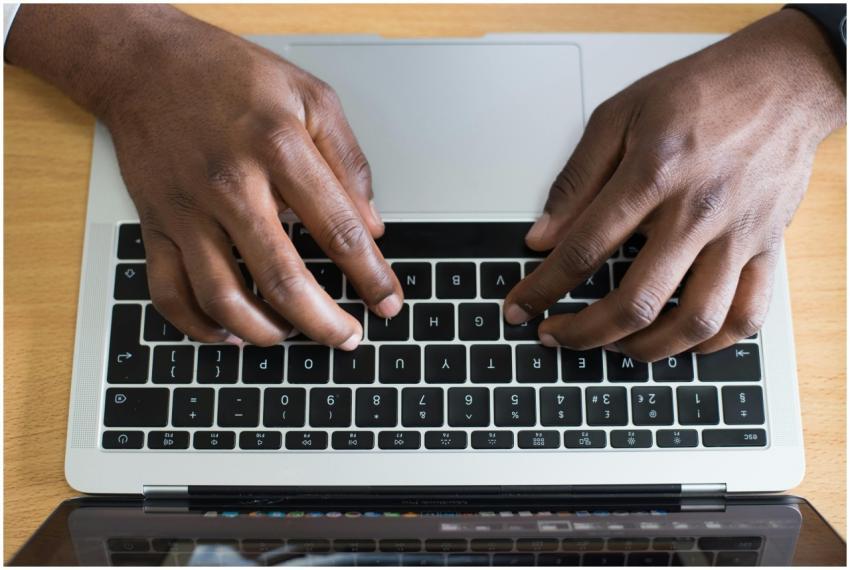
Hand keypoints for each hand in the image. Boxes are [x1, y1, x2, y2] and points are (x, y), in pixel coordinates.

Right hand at [7, 5, 402, 346]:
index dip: (371, 276)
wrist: (147, 64)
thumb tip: (372, 226)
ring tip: (294, 336)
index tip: (387, 302)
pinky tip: (231, 334)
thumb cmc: (232, 78)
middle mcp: (231, 185)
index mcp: (279, 149)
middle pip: (283, 279)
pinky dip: (200, 327)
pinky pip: (170, 293)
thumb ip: (348, 161)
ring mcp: (188, 210)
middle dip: (324, 323)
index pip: (339, 231)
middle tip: (348, 337)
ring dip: (266, 333)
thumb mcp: (311, 97)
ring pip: (224, 298)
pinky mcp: (155, 225)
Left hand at [505, 9, 844, 360]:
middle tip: (555, 335)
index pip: (584, 249)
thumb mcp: (619, 116)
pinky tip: (678, 342)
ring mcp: (738, 235)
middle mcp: (698, 212)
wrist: (783, 80)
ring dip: (644, 349)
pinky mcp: (768, 248)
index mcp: (654, 173)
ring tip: (612, 345)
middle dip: (583, 332)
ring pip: (694, 322)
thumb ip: (576, 180)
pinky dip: (711, 345)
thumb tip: (541, 237)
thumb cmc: (699, 93)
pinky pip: (747, 317)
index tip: (519, 307)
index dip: (543, 288)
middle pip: (635, 300)